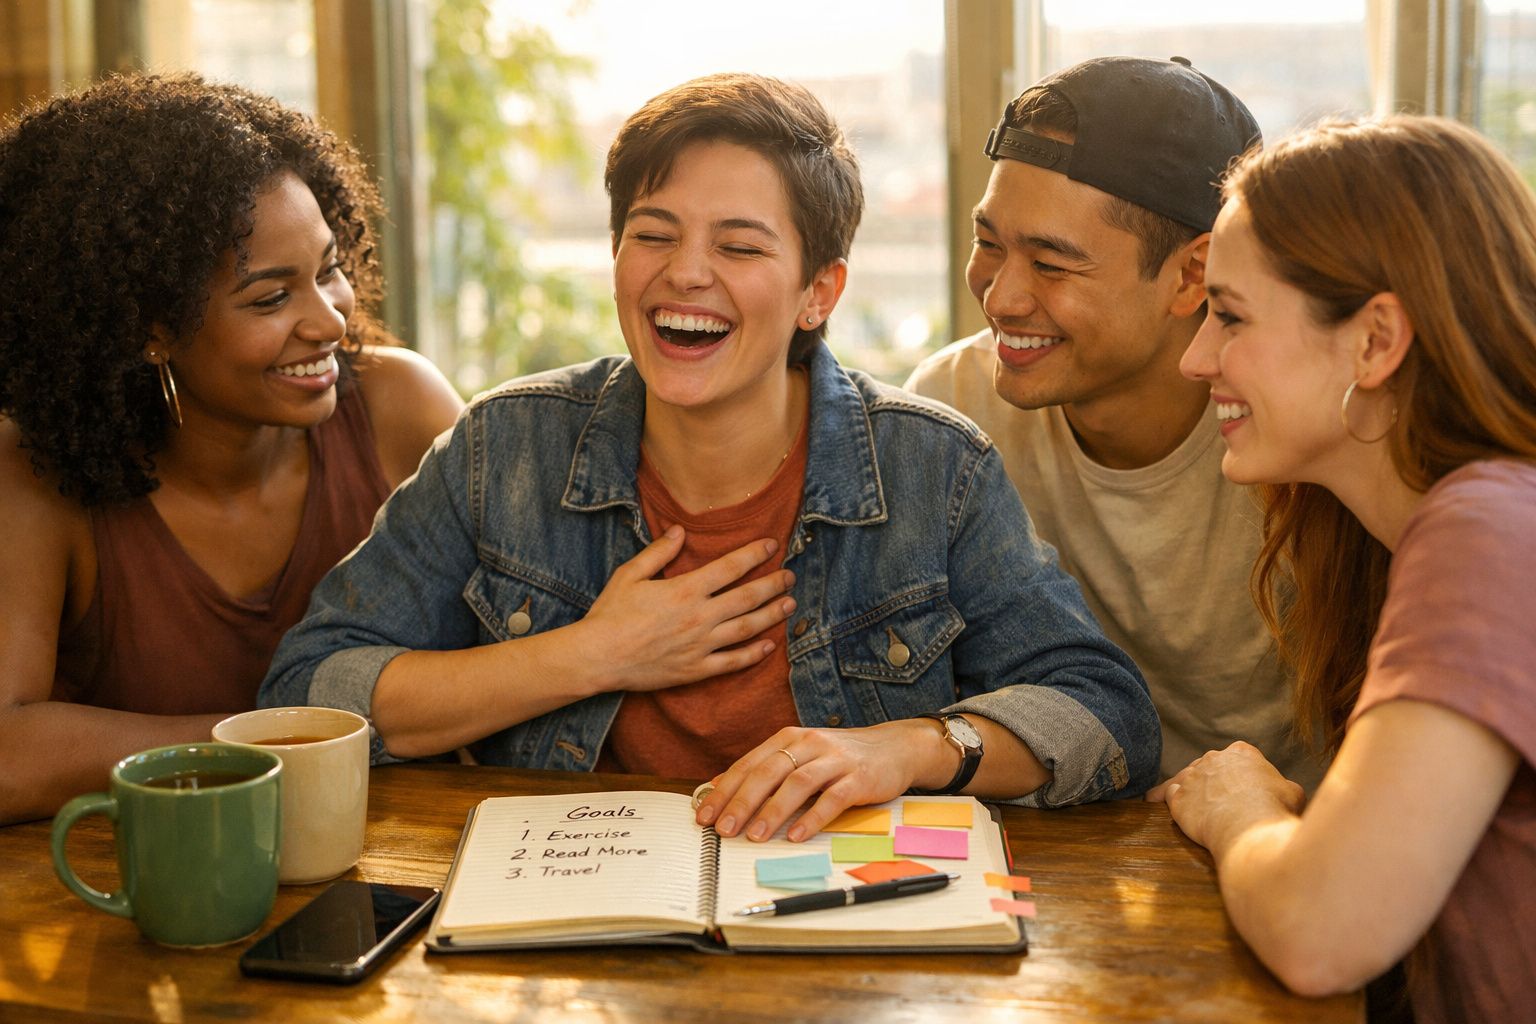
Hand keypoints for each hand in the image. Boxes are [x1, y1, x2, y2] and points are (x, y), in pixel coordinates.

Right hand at [580, 525, 795, 692]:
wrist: (598, 657)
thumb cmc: (610, 613)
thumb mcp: (630, 574)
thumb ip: (658, 552)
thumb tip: (680, 531)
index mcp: (685, 590)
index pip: (730, 568)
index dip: (754, 555)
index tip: (772, 545)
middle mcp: (699, 617)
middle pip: (747, 597)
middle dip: (772, 584)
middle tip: (790, 576)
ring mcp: (700, 645)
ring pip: (747, 629)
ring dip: (771, 615)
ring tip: (789, 604)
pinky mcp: (695, 670)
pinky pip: (732, 662)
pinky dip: (753, 654)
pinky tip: (769, 646)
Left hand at [695, 720, 937, 842]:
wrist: (895, 747)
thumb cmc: (841, 757)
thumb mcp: (802, 755)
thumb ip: (766, 769)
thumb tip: (721, 787)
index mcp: (790, 738)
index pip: (750, 764)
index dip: (725, 789)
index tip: (704, 815)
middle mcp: (810, 744)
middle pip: (769, 772)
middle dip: (742, 801)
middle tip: (723, 829)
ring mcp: (835, 759)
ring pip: (797, 783)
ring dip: (773, 810)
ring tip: (754, 836)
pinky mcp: (859, 777)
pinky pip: (833, 798)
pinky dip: (812, 817)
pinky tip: (796, 835)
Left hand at [1147, 742, 1305, 851]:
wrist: (1249, 827)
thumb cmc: (1274, 809)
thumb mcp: (1293, 792)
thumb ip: (1284, 786)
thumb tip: (1286, 791)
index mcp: (1242, 752)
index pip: (1237, 758)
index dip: (1238, 775)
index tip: (1239, 788)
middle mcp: (1213, 758)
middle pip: (1209, 768)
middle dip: (1211, 781)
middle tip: (1216, 801)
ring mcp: (1192, 776)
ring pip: (1185, 779)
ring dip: (1185, 789)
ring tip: (1178, 799)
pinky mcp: (1177, 797)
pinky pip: (1167, 794)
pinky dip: (1162, 799)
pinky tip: (1153, 803)